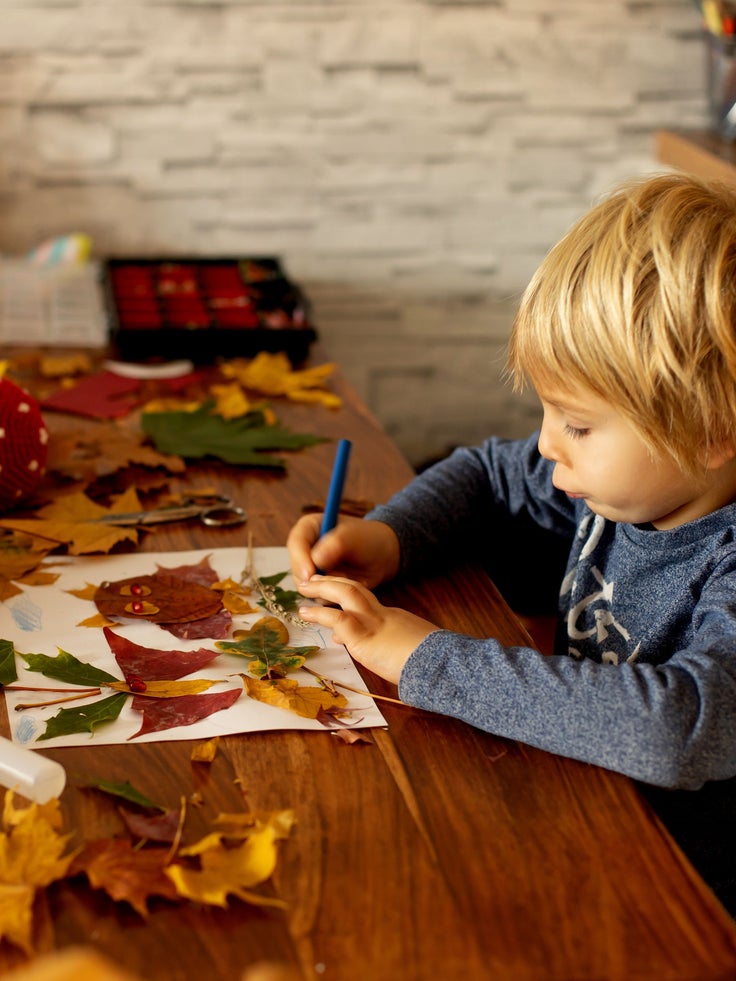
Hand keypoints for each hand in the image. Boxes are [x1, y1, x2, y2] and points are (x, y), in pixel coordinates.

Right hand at [287, 514, 400, 588]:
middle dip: (311, 578)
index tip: (309, 574)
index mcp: (309, 528)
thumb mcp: (354, 537)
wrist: (382, 556)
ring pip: (304, 585)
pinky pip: (316, 597)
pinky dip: (329, 597)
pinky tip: (345, 587)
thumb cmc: (368, 540)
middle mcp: (305, 548)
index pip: (296, 543)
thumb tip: (316, 560)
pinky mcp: (318, 585)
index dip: (299, 559)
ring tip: (345, 580)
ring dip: (322, 589)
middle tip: (330, 582)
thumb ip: (335, 544)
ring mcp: (311, 568)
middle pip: (296, 567)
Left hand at [297, 575, 437, 684]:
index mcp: (394, 620)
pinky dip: (321, 613)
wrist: (441, 666)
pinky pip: (340, 619)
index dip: (348, 598)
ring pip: (347, 594)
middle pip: (356, 589)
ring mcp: (374, 624)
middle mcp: (383, 616)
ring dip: (323, 589)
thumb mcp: (410, 652)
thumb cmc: (434, 665)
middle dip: (333, 582)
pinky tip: (306, 613)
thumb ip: (393, 651)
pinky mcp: (366, 638)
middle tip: (314, 579)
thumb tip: (382, 657)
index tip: (333, 595)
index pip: (367, 604)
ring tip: (304, 588)